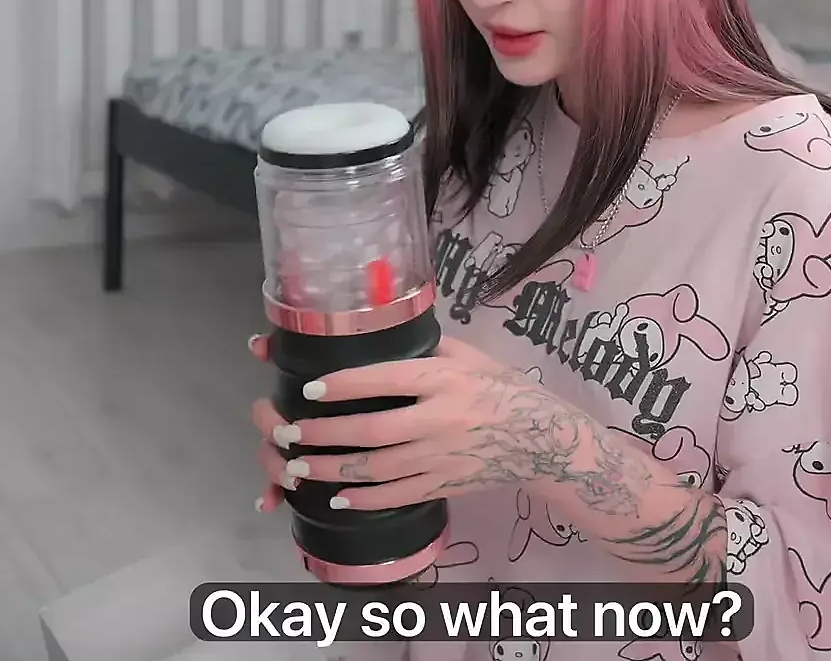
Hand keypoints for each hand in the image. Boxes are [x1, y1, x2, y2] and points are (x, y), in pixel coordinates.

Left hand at [246, 333, 634, 513]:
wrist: (542, 441)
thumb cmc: (501, 389)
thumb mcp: (468, 357)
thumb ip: (427, 348)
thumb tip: (381, 331)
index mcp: (443, 380)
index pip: (387, 380)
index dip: (345, 385)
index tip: (310, 388)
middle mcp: (440, 420)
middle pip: (372, 431)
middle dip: (325, 435)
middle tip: (288, 434)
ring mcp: (441, 458)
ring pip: (378, 469)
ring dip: (333, 471)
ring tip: (298, 468)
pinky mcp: (444, 485)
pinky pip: (398, 496)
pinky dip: (365, 500)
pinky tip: (338, 498)